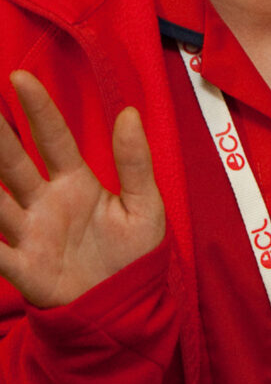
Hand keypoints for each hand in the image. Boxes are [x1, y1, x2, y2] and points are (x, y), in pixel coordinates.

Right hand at [0, 71, 165, 307]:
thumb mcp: (145, 205)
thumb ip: (135, 162)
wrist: (125, 306)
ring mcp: (29, 233)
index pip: (53, 139)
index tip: (19, 77)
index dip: (37, 109)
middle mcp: (46, 202)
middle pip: (13, 162)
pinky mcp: (23, 267)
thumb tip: (130, 112)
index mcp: (77, 183)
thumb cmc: (134, 254)